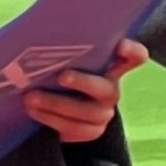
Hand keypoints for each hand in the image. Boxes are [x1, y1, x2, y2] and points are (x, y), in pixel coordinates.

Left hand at [24, 39, 147, 144]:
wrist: (58, 107)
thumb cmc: (60, 72)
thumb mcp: (66, 59)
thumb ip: (65, 49)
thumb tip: (38, 34)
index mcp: (111, 66)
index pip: (135, 57)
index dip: (132, 52)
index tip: (120, 45)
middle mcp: (111, 90)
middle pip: (105, 88)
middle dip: (83, 82)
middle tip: (61, 76)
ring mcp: (103, 113)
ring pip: (85, 113)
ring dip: (55, 105)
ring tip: (30, 98)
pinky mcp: (92, 131)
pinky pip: (73, 129)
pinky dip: (50, 119)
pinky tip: (33, 112)